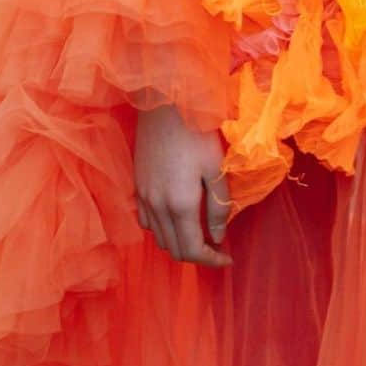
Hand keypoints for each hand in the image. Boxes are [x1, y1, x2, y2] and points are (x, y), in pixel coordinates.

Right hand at [134, 105, 232, 267]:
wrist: (165, 105)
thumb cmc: (197, 132)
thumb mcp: (215, 168)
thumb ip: (218, 206)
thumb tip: (219, 236)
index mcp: (180, 205)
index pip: (192, 250)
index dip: (212, 261)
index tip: (228, 258)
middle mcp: (157, 207)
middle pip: (174, 249)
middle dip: (197, 254)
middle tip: (217, 245)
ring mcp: (143, 197)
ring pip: (159, 238)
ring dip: (179, 243)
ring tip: (199, 232)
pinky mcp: (137, 186)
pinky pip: (147, 222)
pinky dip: (162, 229)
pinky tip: (176, 216)